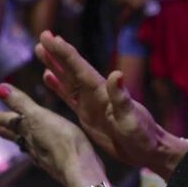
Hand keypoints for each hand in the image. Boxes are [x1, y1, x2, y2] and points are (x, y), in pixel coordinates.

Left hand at [0, 82, 104, 186]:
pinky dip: (38, 152)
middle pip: (15, 135)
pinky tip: (42, 155)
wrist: (79, 169)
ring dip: (20, 141)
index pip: (9, 121)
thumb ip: (20, 103)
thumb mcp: (38, 116)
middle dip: (5, 130)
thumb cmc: (60, 140)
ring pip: (28, 146)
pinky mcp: (58, 164)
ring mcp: (44, 157)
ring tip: (16, 142)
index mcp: (27, 131)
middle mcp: (32, 145)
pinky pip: (43, 155)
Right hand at [37, 32, 162, 168]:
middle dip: (57, 52)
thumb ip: (121, 97)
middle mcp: (95, 92)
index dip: (63, 52)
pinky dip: (57, 86)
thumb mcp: (131, 118)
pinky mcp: (86, 114)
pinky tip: (47, 77)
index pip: (79, 67)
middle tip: (42, 35)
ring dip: (54, 65)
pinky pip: (67, 96)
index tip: (49, 37)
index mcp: (102, 91)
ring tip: (40, 50)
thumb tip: (116, 74)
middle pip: (71, 68)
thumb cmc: (142, 135)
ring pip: (67, 79)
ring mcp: (89, 102)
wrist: (147, 151)